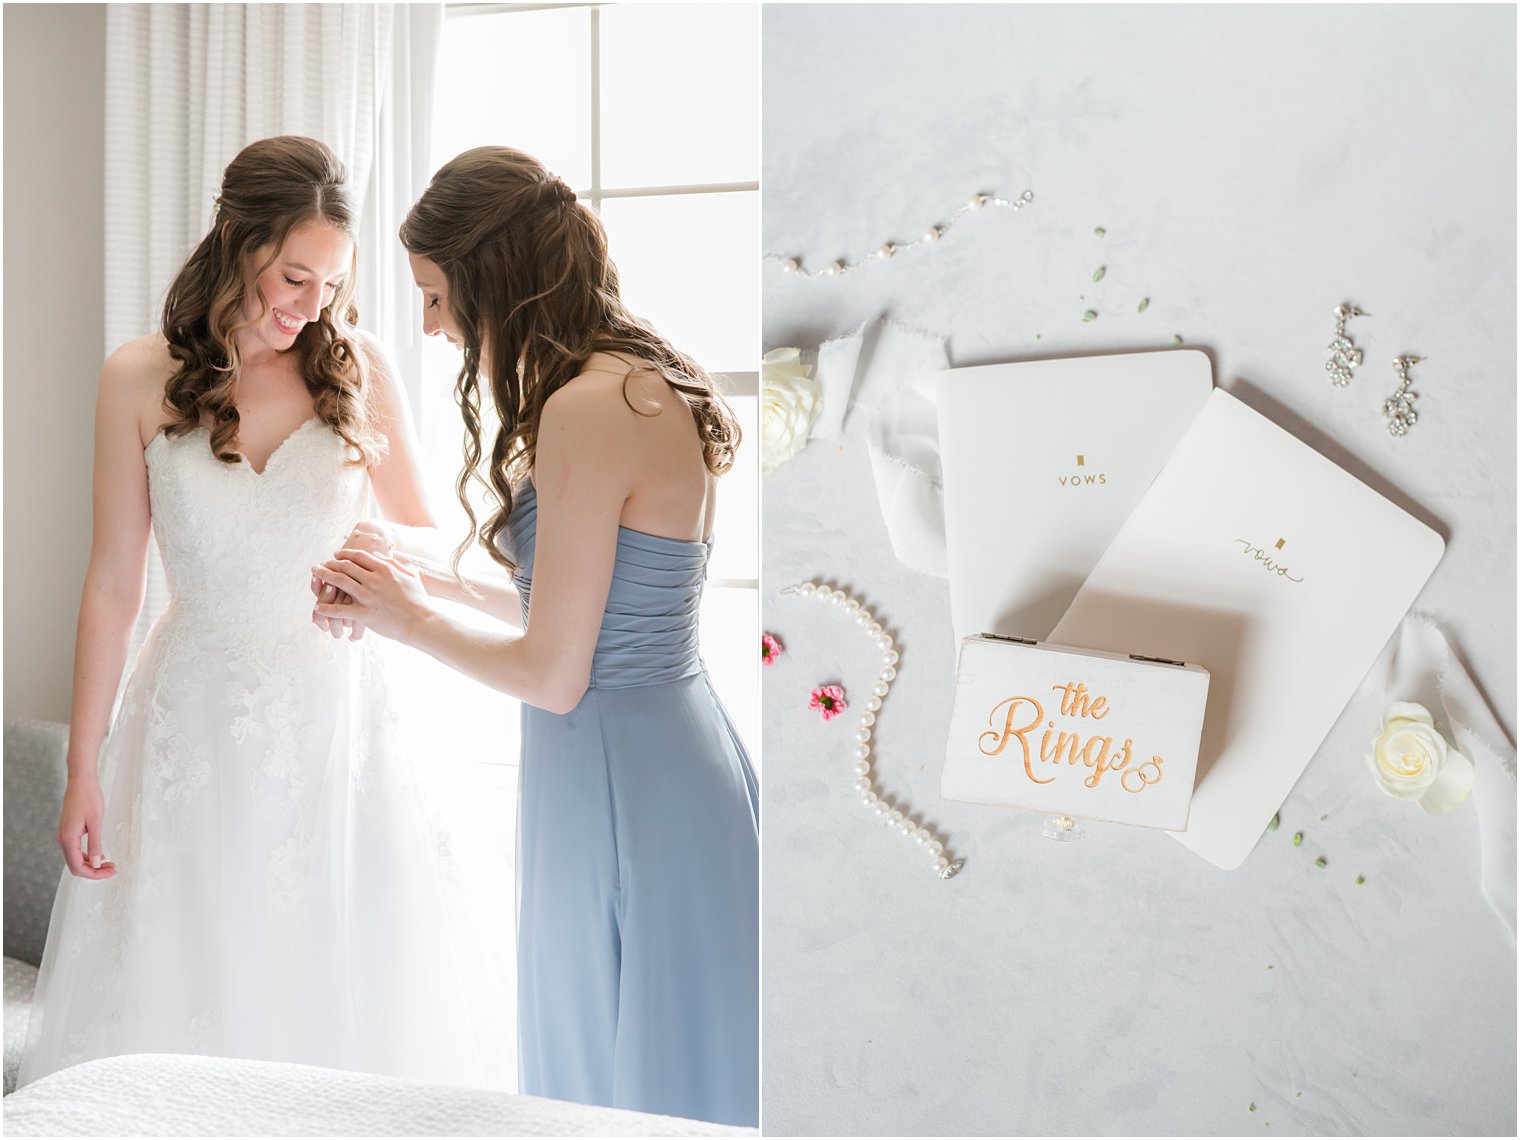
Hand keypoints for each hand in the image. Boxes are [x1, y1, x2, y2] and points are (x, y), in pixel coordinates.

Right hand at [57, 775, 115, 878]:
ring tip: (109, 864)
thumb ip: (95, 843)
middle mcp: (63, 839)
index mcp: (68, 838)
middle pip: (75, 865)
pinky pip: (76, 850)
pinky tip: (100, 855)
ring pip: (76, 859)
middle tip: (112, 869)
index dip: (94, 874)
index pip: (77, 866)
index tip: (110, 872)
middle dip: (94, 871)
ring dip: (91, 864)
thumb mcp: (96, 821)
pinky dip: (88, 855)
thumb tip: (96, 863)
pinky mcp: (68, 832)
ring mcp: (64, 836)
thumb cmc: (89, 798)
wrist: (81, 782)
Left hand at [314, 548, 431, 643]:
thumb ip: (394, 563)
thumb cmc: (418, 600)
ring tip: (315, 575)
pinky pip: (340, 610)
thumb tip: (377, 555)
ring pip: (339, 582)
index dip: (344, 554)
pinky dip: (327, 608)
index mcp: (384, 569)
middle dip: (330, 563)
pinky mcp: (364, 613)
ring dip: (324, 576)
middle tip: (321, 564)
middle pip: (345, 566)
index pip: (359, 556)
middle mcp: (373, 580)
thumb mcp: (410, 575)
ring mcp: (367, 596)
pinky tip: (319, 607)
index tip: (336, 554)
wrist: (421, 622)